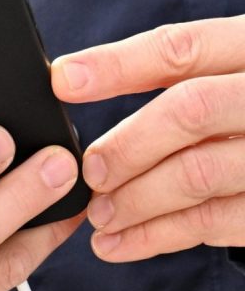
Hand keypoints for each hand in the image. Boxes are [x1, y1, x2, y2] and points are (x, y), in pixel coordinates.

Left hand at [51, 15, 244, 262]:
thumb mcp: (232, 70)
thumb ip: (170, 72)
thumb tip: (69, 80)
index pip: (182, 48)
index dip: (117, 65)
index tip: (62, 81)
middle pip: (189, 111)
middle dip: (128, 145)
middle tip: (90, 172)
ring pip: (199, 173)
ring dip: (137, 200)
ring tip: (98, 216)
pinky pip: (219, 221)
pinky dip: (162, 235)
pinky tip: (123, 242)